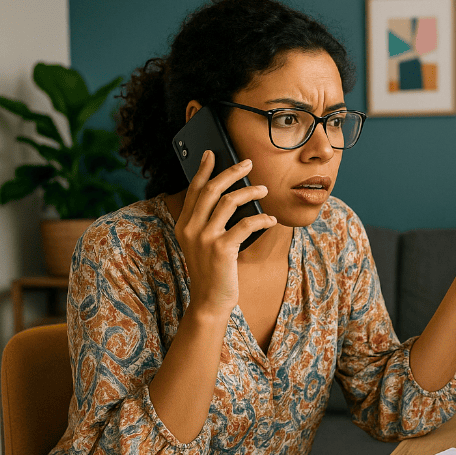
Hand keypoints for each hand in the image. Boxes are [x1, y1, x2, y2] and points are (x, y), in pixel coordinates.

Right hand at [172, 150, 277, 315]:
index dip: (203, 170)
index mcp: (184, 225)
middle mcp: (191, 229)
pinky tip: (271, 220)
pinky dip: (261, 218)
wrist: (209, 301)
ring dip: (249, 192)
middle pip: (210, 189)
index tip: (212, 153)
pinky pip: (245, 224)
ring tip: (264, 189)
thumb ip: (208, 222)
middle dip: (230, 172)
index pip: (194, 190)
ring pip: (228, 202)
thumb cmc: (212, 271)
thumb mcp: (203, 244)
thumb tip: (228, 196)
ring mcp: (205, 239)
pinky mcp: (222, 249)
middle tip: (247, 163)